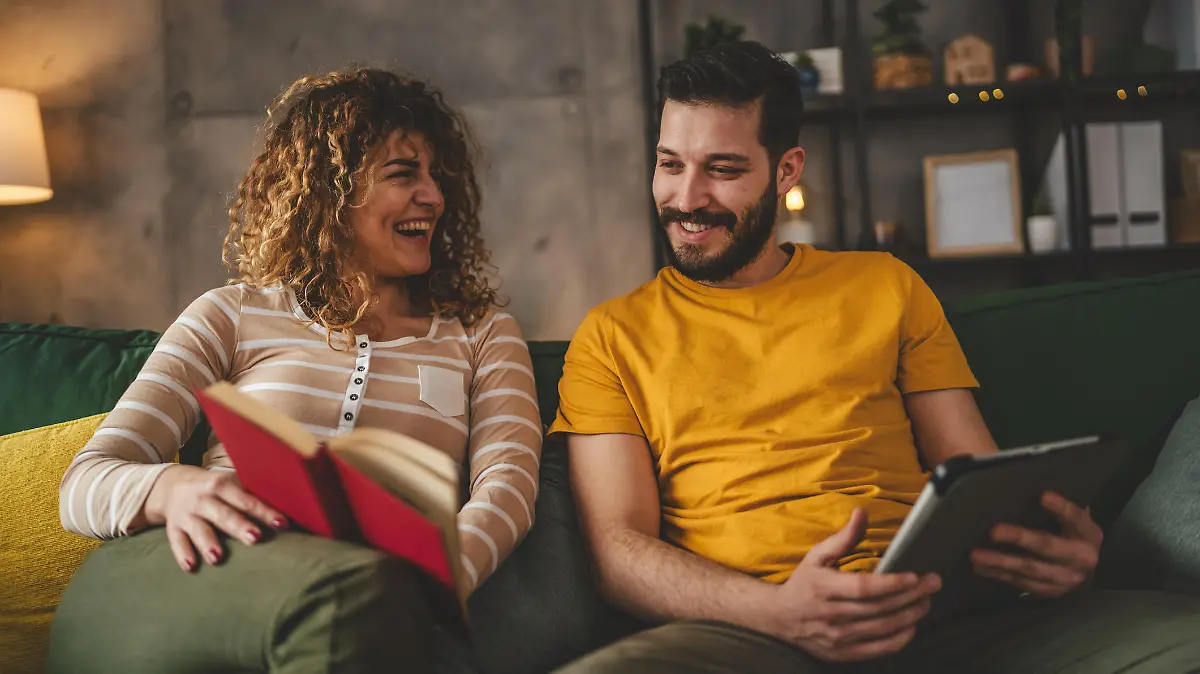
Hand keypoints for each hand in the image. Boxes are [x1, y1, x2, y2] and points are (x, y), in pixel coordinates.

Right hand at [143, 465, 287, 571]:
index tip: (283, 524)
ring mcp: (187, 513)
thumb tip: (293, 505)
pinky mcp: (173, 527)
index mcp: (224, 485)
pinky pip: (176, 541)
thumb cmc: (216, 489)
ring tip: (217, 557)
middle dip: (239, 526)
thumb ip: (254, 495)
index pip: (248, 500)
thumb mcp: (232, 485)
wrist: (172, 485)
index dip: (265, 512)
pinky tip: (191, 566)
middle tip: (255, 538)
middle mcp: (205, 498)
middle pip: (224, 514)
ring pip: (198, 528)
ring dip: (207, 542)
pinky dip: (182, 554)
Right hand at [755, 509, 941, 662]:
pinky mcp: (842, 653)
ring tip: (927, 602)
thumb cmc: (803, 582)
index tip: (914, 576)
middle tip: (933, 583)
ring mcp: (836, 638)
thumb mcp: (817, 556)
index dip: (891, 583)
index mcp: (822, 587)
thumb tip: (862, 513)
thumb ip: (843, 538)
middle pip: (879, 608)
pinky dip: (899, 639)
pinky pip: (878, 649)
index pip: (864, 588)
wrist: (779, 618)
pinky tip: (911, 625)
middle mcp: (830, 615)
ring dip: (910, 615)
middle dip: (912, 596)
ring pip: (883, 629)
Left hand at [971, 491, 1101, 597]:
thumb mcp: (1073, 519)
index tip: (1043, 496)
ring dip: (1001, 562)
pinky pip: (1021, 583)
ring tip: (976, 555)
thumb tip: (1027, 485)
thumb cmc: (1071, 533)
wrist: (1085, 569)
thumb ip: (1057, 507)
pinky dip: (999, 575)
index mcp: (1088, 534)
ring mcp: (1066, 579)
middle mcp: (1081, 559)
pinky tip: (980, 567)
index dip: (1061, 508)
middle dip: (1020, 538)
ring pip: (1030, 570)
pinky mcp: (1050, 592)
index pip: (1076, 518)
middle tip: (994, 532)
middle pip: (1048, 546)